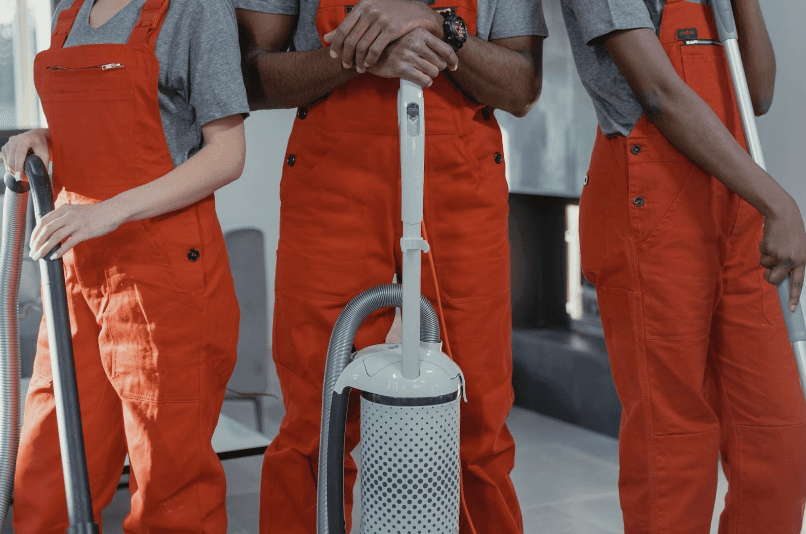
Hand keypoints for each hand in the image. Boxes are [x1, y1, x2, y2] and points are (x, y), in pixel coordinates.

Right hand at [0, 129, 49, 179]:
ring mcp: (8, 143)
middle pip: (12, 159)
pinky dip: (10, 166)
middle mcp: (14, 140)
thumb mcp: (45, 153)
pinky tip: (17, 169)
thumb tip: (40, 176)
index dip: (19, 167)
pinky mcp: (5, 147)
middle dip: (16, 171)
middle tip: (23, 179)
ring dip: (13, 170)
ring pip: (7, 161)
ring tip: (22, 176)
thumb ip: (43, 164)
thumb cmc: (41, 144)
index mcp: (24, 139)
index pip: (19, 155)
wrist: (35, 135)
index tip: (20, 177)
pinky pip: (5, 160)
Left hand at [30, 202, 124, 260]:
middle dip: (36, 243)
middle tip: (33, 253)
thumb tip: (53, 229)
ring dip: (44, 248)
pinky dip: (59, 250)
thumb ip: (64, 217)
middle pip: (46, 230)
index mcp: (64, 209)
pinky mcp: (85, 232)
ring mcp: (76, 224)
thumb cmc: (96, 213)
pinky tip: (54, 256)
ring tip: (39, 256)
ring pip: (55, 237)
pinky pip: (68, 243)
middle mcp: (68, 215)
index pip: (43, 221)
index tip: (32, 243)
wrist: (113, 212)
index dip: (35, 233)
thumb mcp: (76, 210)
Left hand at [323, 0, 450, 72]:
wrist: (416, 11)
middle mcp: (370, 11)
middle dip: (346, 56)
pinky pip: (375, 49)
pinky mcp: (392, 29)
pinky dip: (370, 60)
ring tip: (358, 68)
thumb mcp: (369, 14)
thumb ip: (349, 25)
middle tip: (346, 65)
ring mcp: (381, 19)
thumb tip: (326, 37)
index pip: (342, 29)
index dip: (336, 44)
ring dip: (359, 61)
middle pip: (351, 40)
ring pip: (362, 46)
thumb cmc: (390, 14)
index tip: (333, 56)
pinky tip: (369, 65)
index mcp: (362, 6)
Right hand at [365, 28, 456, 87]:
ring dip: (429, 76)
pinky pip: (424, 80)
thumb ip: (427, 44)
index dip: (452, 60)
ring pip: (433, 72)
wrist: (372, 53)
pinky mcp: (402, 68)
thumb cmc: (394, 48)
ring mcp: (408, 55)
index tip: (453, 66)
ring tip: (420, 72)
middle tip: (427, 68)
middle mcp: (414, 42)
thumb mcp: (411, 38)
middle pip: (440, 63)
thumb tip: (446, 58)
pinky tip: (419, 79)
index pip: (445, 49)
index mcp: (420, 33)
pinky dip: (425, 83)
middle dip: (436, 68)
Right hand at [759, 196, 805, 310]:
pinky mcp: (769, 250)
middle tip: (769, 270)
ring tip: (774, 246)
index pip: (798, 283)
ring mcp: (780, 255)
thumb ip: (791, 263)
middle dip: (769, 276)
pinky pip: (761, 256)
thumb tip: (779, 278)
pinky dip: (763, 250)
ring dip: (766, 259)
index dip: (794, 297)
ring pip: (766, 267)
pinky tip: (770, 240)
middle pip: (775, 279)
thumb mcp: (797, 248)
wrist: (782, 214)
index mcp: (803, 260)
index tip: (792, 309)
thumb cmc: (790, 231)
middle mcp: (793, 260)